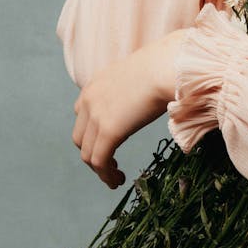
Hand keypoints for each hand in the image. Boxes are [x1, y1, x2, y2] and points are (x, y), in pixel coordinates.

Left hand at [71, 29, 185, 188]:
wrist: (167, 66)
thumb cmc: (165, 66)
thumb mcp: (139, 76)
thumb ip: (134, 89)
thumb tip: (152, 93)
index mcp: (95, 84)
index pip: (83, 115)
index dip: (93, 133)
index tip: (109, 144)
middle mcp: (89, 100)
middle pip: (81, 137)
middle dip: (94, 152)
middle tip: (111, 163)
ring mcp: (96, 116)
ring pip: (88, 153)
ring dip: (100, 169)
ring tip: (116, 177)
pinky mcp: (108, 131)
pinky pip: (99, 161)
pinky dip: (106, 175)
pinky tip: (118, 181)